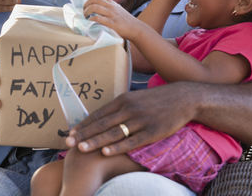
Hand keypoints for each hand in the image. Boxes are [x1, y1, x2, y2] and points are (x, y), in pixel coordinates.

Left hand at [65, 83, 193, 155]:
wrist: (183, 98)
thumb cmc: (157, 100)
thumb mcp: (136, 98)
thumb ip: (121, 107)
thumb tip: (104, 117)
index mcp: (124, 99)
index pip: (99, 113)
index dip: (84, 124)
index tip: (70, 132)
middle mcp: (129, 109)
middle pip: (102, 123)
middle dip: (84, 134)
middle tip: (68, 142)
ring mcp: (140, 120)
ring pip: (113, 133)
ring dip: (96, 141)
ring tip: (81, 148)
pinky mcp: (152, 132)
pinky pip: (132, 141)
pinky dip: (118, 147)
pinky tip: (106, 152)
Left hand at [83, 0, 139, 39]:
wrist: (136, 28)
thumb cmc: (126, 21)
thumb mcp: (119, 10)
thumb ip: (110, 7)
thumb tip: (100, 8)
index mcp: (112, 3)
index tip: (87, 5)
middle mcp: (111, 7)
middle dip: (86, 4)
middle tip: (84, 11)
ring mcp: (111, 14)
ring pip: (94, 7)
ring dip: (86, 12)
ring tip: (85, 17)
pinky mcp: (111, 23)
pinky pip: (98, 18)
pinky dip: (91, 19)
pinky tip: (90, 22)